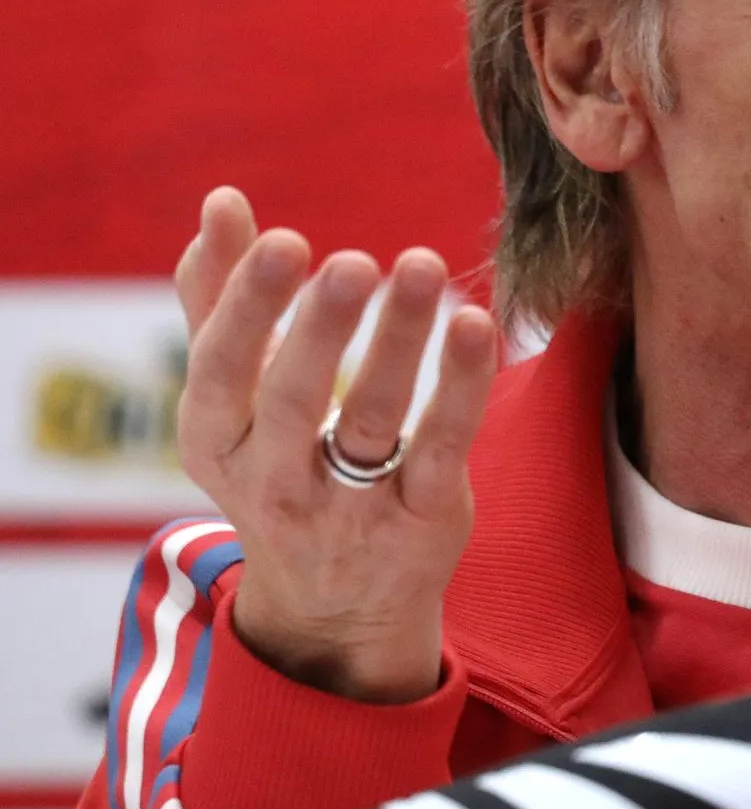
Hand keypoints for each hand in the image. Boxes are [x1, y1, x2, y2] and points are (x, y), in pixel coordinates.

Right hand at [174, 187, 497, 703]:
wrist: (333, 607)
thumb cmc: (277, 464)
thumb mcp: (233, 398)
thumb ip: (217, 300)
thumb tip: (220, 201)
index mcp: (216, 441)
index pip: (221, 370)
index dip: (248, 307)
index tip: (285, 240)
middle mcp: (274, 481)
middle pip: (293, 400)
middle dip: (321, 329)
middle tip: (353, 261)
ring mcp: (351, 508)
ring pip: (374, 421)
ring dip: (400, 342)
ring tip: (423, 265)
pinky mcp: (422, 519)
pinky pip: (443, 447)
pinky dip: (461, 387)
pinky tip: (477, 324)